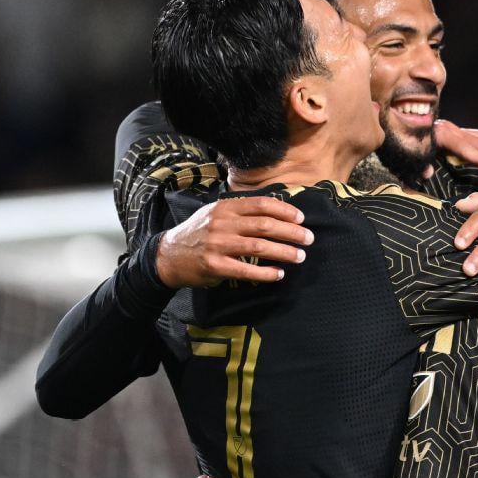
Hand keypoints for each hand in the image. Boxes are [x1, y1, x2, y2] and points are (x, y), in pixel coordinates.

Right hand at [156, 197, 312, 287]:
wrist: (168, 255)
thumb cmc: (199, 233)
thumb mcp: (216, 213)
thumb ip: (241, 210)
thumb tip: (277, 210)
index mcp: (225, 207)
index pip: (261, 204)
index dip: (285, 210)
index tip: (301, 219)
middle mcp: (222, 223)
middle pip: (265, 225)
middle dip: (291, 232)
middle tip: (308, 238)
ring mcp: (218, 245)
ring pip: (259, 246)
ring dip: (284, 251)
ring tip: (300, 256)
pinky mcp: (215, 266)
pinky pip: (247, 270)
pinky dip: (266, 273)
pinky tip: (279, 274)